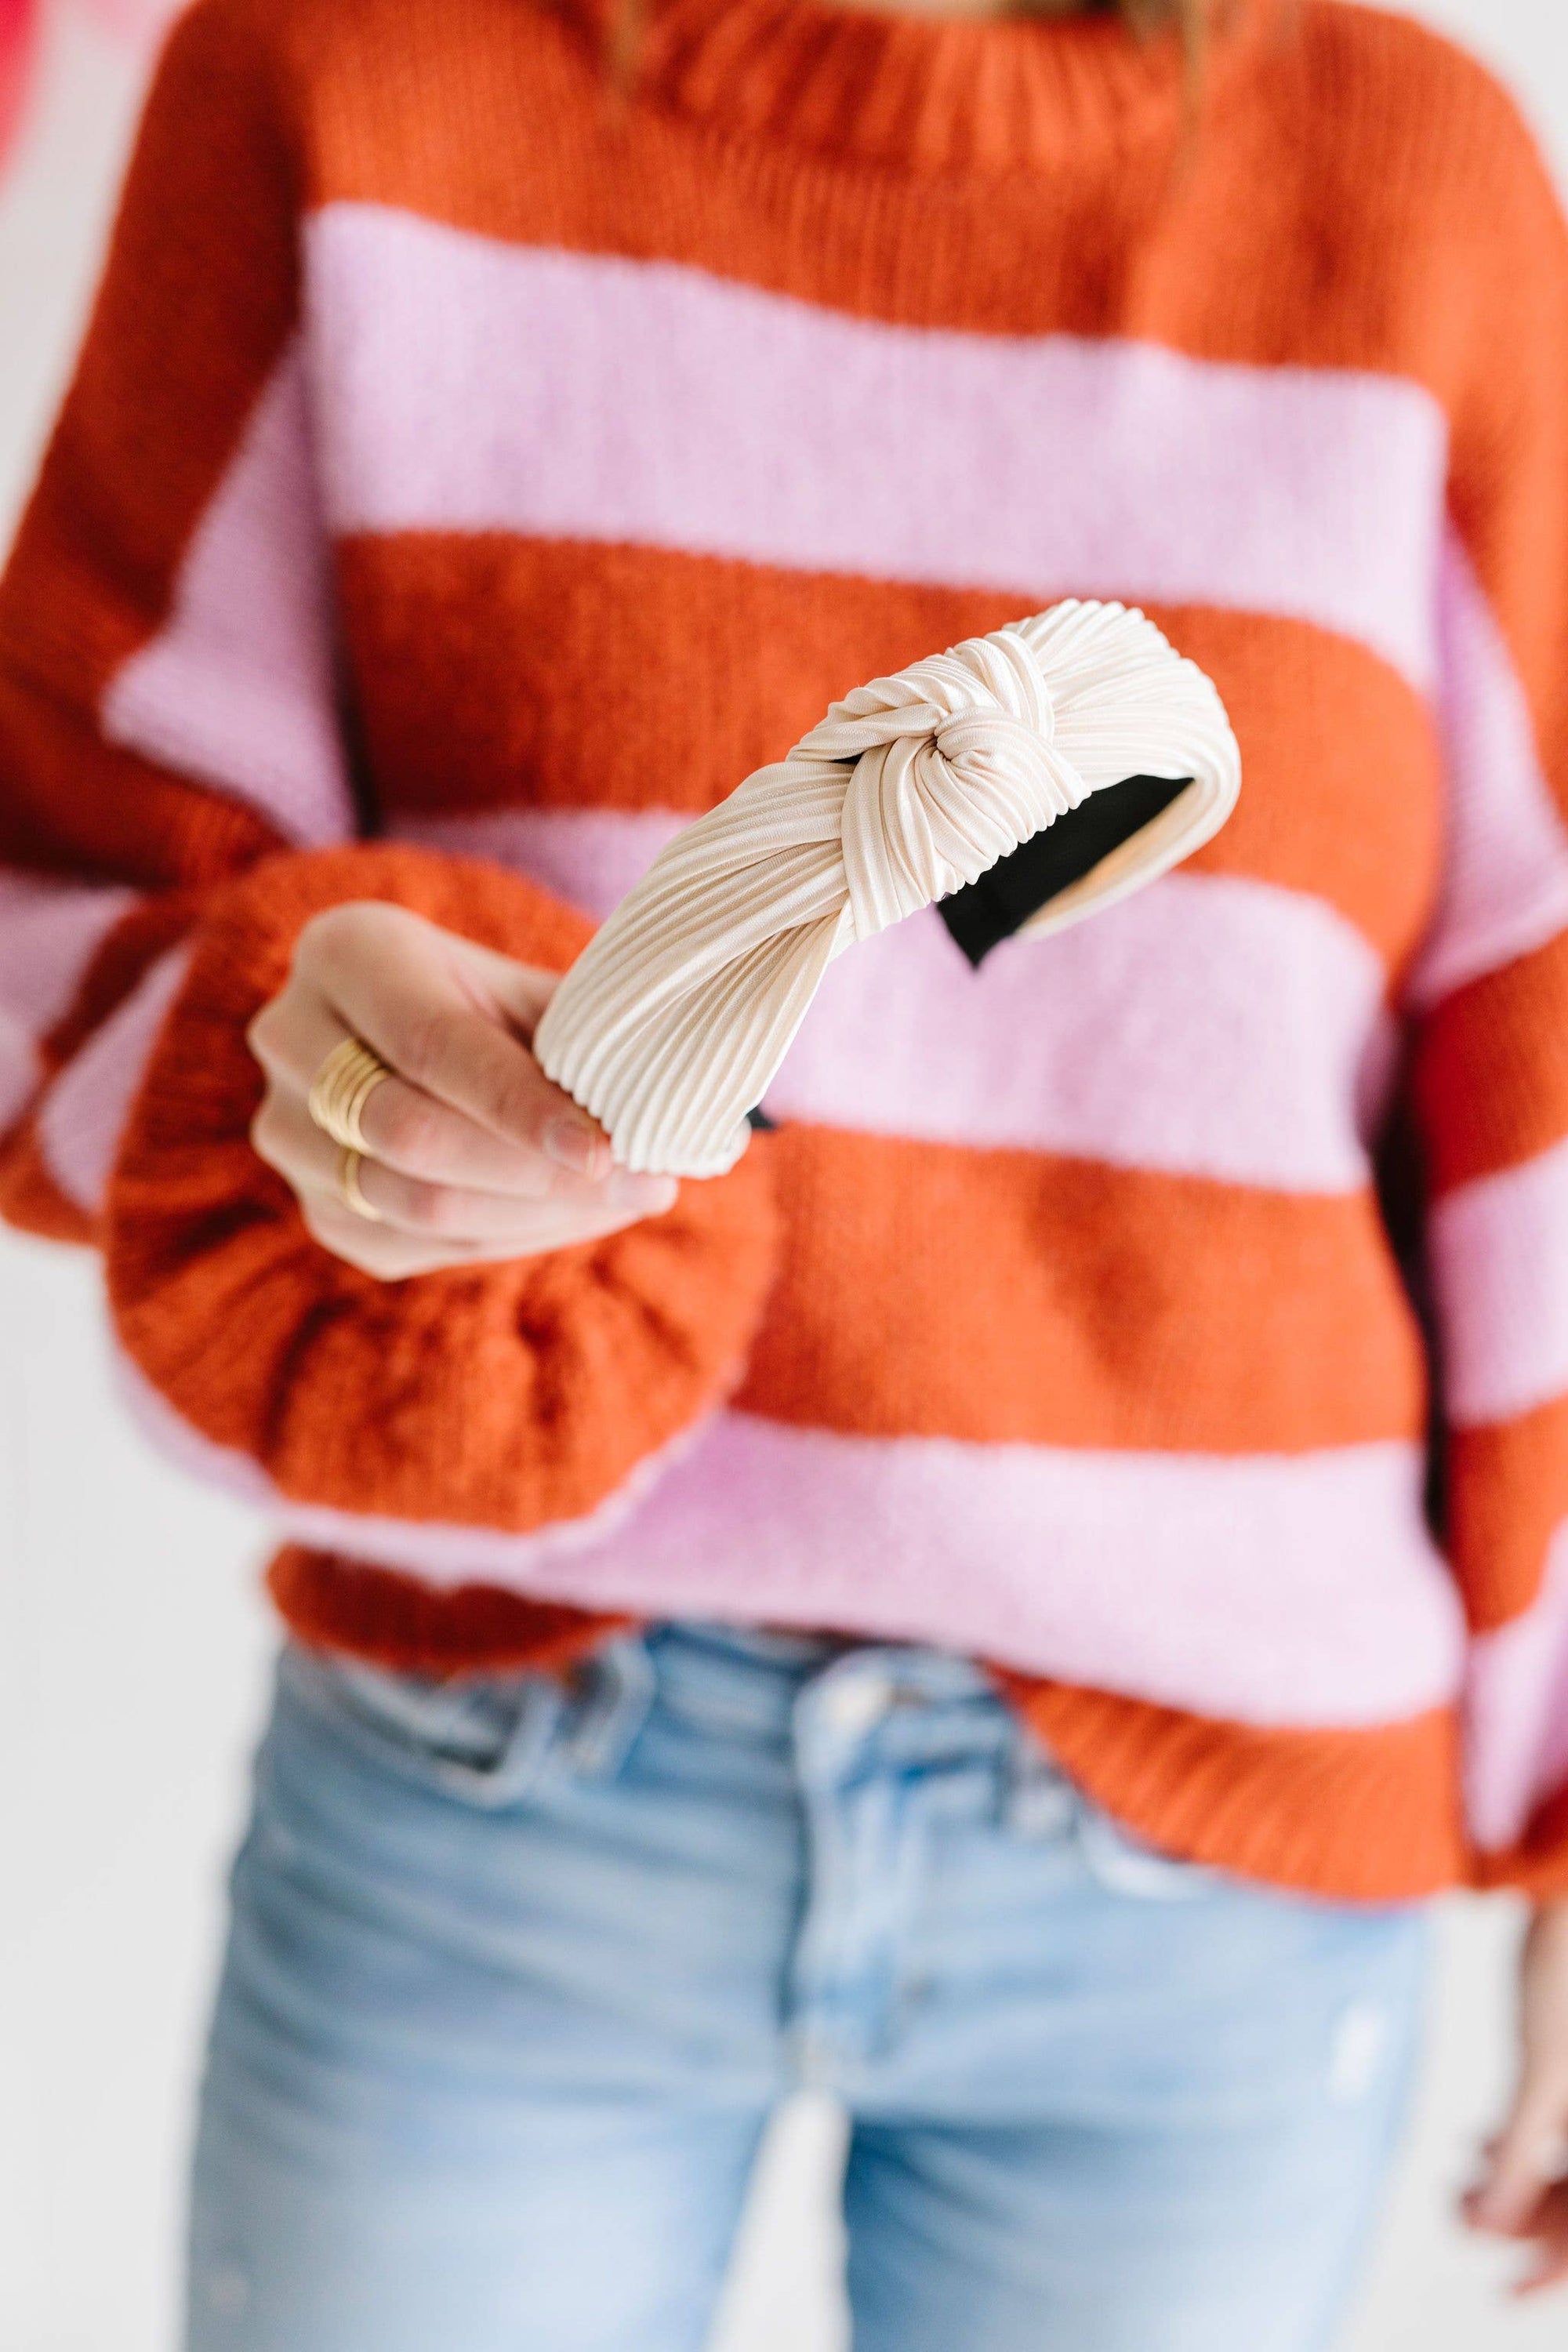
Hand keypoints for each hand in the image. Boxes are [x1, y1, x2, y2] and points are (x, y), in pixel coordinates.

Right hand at [247, 900, 675, 1278]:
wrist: (418, 1036)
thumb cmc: (497, 1005)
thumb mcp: (534, 992)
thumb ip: (593, 1039)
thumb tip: (692, 1124)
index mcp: (347, 951)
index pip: (433, 1044)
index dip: (521, 1107)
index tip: (605, 1151)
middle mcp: (289, 1037)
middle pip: (410, 1134)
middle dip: (538, 1173)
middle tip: (645, 1184)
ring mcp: (285, 1130)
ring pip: (411, 1204)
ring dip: (535, 1216)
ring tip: (627, 1200)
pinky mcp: (315, 1206)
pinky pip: (412, 1247)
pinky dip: (505, 1241)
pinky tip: (572, 1216)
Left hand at [1461, 1897, 1567, 2294]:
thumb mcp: (1544, 2066)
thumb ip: (1523, 2150)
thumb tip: (1493, 2226)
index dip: (1553, 2270)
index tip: (1500, 2291)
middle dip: (1519, 2221)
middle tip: (1453, 2218)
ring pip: (1565, 2173)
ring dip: (1510, 2187)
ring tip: (1453, 2186)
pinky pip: (1554, 2135)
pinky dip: (1515, 2148)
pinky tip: (1471, 2147)